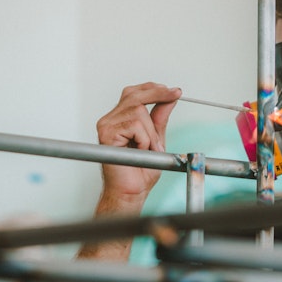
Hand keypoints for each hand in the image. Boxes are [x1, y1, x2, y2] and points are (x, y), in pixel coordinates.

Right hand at [95, 82, 181, 203]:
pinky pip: (135, 125)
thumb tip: (170, 98)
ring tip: (149, 149)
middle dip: (158, 94)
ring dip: (151, 132)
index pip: (135, 93)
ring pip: (139, 111)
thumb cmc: (140, 171)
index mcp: (119, 118)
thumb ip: (160, 118)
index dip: (155, 89)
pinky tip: (141, 151)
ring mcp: (106, 125)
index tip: (175, 91)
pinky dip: (145, 139)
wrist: (131, 192)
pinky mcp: (107, 133)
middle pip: (135, 95)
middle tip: (175, 95)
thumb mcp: (156, 138)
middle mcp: (110, 119)